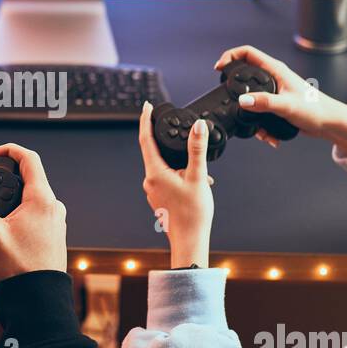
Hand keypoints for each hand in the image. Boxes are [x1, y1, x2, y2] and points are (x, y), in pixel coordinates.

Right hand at [0, 144, 66, 282]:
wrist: (37, 299)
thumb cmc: (19, 269)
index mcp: (42, 200)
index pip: (29, 158)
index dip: (8, 150)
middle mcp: (53, 207)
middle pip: (29, 177)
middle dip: (5, 178)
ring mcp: (55, 221)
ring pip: (31, 197)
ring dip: (10, 198)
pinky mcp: (53, 233)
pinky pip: (35, 213)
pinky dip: (18, 212)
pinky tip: (3, 229)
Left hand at [138, 101, 214, 268]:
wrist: (190, 241)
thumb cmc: (193, 214)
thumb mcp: (198, 177)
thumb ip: (197, 150)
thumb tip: (198, 126)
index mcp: (155, 173)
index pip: (145, 139)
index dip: (146, 119)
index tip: (147, 105)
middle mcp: (149, 181)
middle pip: (155, 151)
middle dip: (169, 141)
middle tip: (181, 131)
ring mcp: (153, 191)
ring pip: (165, 166)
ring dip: (181, 163)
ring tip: (200, 172)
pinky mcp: (160, 198)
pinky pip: (168, 178)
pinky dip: (181, 174)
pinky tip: (197, 182)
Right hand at [214, 45, 346, 157]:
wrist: (330, 123)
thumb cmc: (316, 109)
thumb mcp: (287, 106)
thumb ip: (264, 103)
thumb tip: (242, 101)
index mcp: (276, 70)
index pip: (248, 53)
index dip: (231, 56)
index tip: (219, 68)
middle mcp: (274, 78)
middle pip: (245, 75)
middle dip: (236, 91)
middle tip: (230, 102)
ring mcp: (275, 91)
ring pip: (251, 99)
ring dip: (250, 116)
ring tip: (259, 130)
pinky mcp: (276, 105)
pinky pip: (260, 113)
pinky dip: (261, 126)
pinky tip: (269, 136)